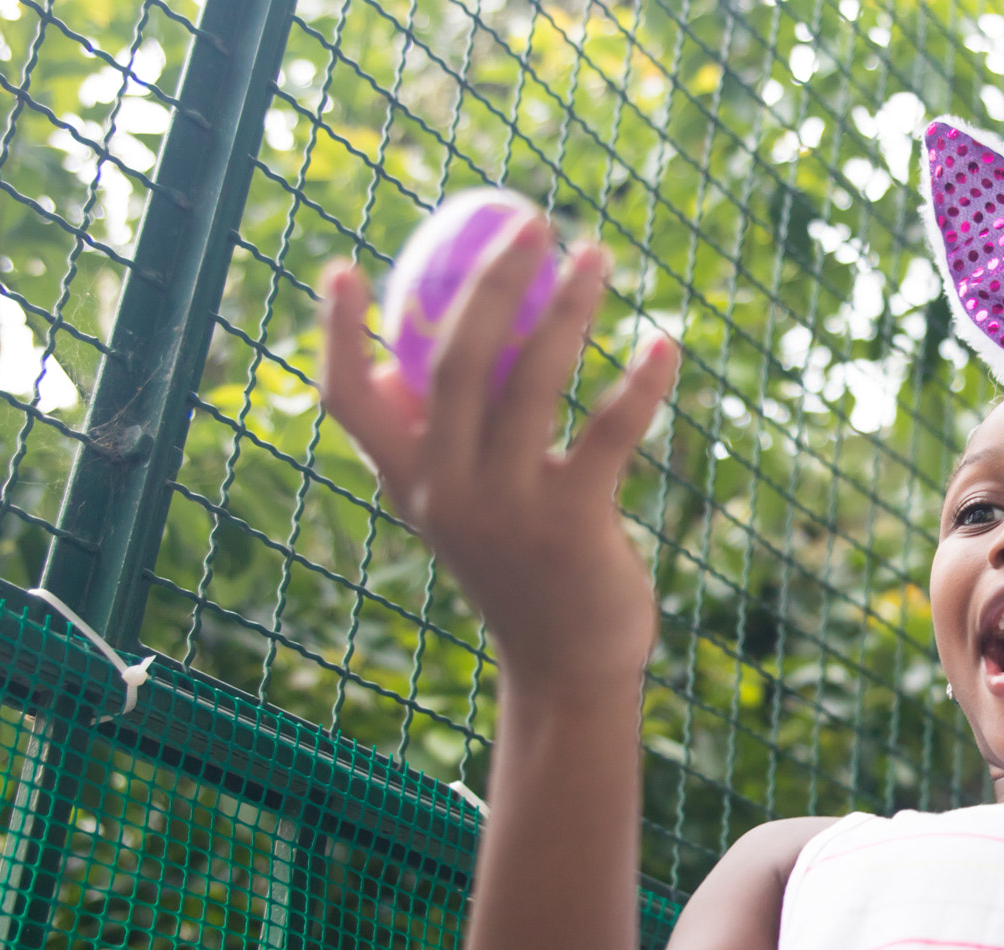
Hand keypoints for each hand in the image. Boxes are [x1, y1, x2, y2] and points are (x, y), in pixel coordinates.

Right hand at [317, 215, 679, 694]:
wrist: (570, 671)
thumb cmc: (521, 576)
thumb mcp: (462, 515)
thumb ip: (433, 449)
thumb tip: (395, 370)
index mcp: (412, 485)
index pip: (350, 404)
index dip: (338, 335)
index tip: (344, 266)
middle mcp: (449, 491)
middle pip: (453, 362)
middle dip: (487, 282)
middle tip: (528, 223)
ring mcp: (508, 508)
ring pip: (532, 381)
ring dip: (568, 309)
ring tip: (597, 256)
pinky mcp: (572, 523)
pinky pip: (608, 431)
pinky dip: (641, 382)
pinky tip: (665, 343)